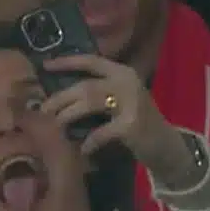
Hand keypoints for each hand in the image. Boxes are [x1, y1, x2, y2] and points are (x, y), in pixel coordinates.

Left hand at [40, 54, 198, 182]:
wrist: (167, 146)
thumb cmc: (136, 122)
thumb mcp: (119, 100)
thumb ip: (97, 92)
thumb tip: (58, 94)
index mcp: (122, 73)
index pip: (91, 61)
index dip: (67, 62)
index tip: (44, 65)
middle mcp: (127, 82)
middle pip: (85, 86)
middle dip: (60, 98)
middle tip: (43, 109)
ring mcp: (131, 103)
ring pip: (89, 102)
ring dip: (67, 115)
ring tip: (56, 125)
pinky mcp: (131, 125)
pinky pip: (100, 132)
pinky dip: (89, 141)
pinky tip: (83, 149)